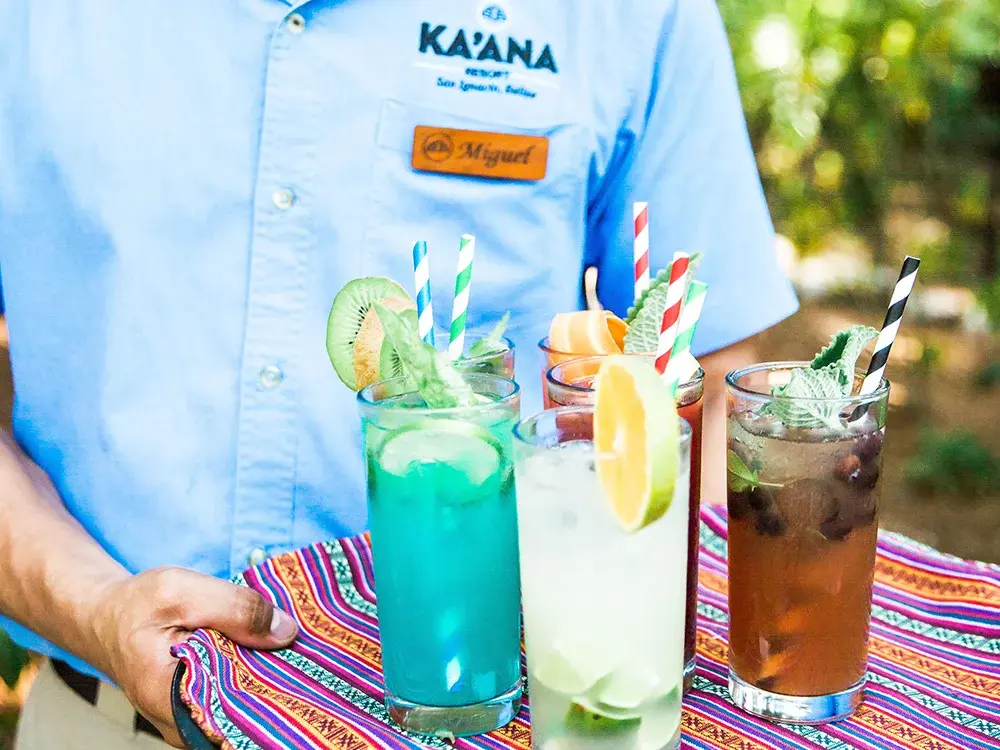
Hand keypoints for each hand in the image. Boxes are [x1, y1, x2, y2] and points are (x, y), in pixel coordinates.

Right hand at [91, 567, 298, 746]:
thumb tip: (285, 632)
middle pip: (249, 708)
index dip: (277, 684)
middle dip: (278, 676)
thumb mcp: (180, 592)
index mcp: (171, 700)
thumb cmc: (135, 606)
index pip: (240, 709)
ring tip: (286, 643)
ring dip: (269, 671)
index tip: (300, 657)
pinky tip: (269, 648)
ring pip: (248, 702)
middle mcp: (184, 724)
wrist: (107, 618)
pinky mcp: (203, 705)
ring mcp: (194, 720)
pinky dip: (256, 670)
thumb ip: (233, 608)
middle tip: (300, 645)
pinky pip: (240, 694)